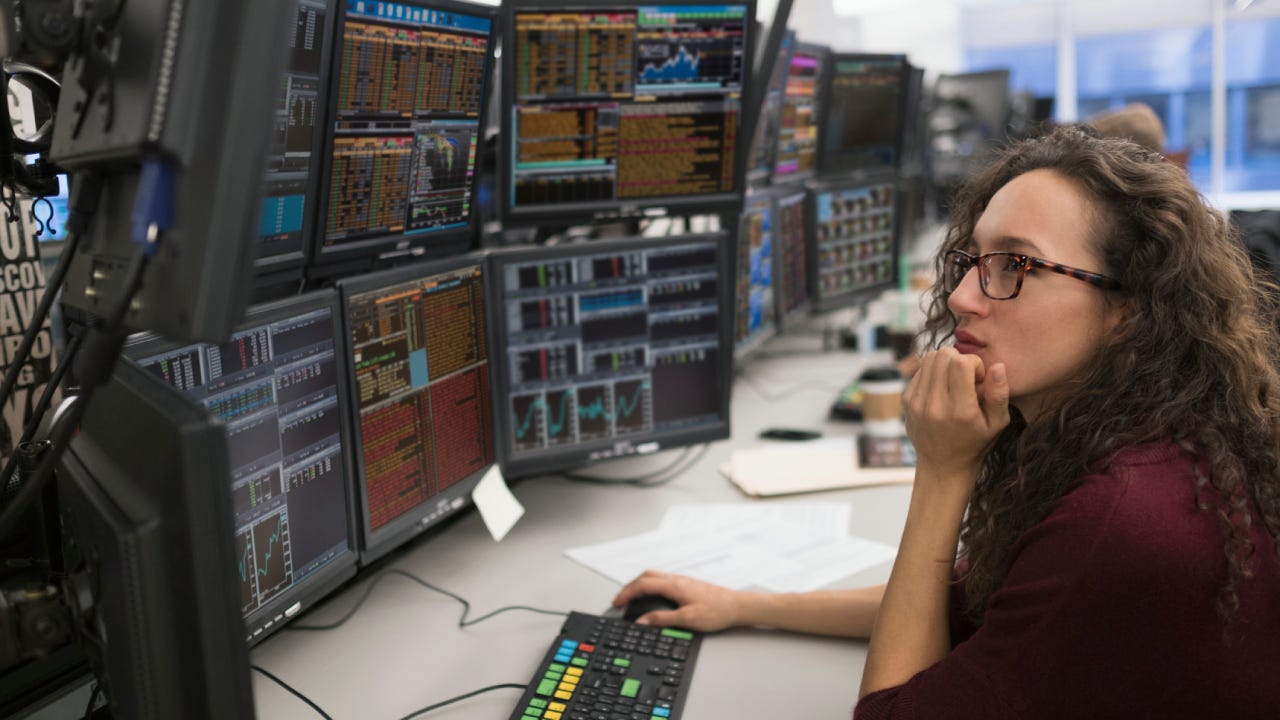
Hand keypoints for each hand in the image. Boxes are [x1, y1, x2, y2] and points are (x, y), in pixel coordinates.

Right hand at [611, 570, 742, 631]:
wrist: (737, 606)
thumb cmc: (716, 611)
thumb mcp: (687, 619)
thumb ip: (662, 619)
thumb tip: (642, 621)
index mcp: (674, 585)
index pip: (642, 585)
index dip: (626, 593)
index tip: (617, 603)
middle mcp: (676, 580)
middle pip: (645, 576)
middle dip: (629, 586)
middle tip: (620, 599)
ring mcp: (682, 581)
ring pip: (654, 577)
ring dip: (639, 585)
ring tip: (632, 598)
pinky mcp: (687, 585)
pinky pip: (662, 581)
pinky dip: (650, 586)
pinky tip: (652, 597)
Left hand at [902, 348, 1010, 482]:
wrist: (942, 465)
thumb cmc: (975, 443)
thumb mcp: (997, 423)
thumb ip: (1000, 394)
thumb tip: (998, 365)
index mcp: (960, 411)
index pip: (960, 362)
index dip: (974, 363)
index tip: (978, 380)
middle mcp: (934, 405)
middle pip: (943, 355)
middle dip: (959, 360)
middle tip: (966, 379)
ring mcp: (916, 402)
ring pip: (929, 358)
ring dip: (945, 363)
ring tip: (954, 382)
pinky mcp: (906, 400)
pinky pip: (920, 369)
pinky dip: (933, 373)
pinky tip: (942, 390)